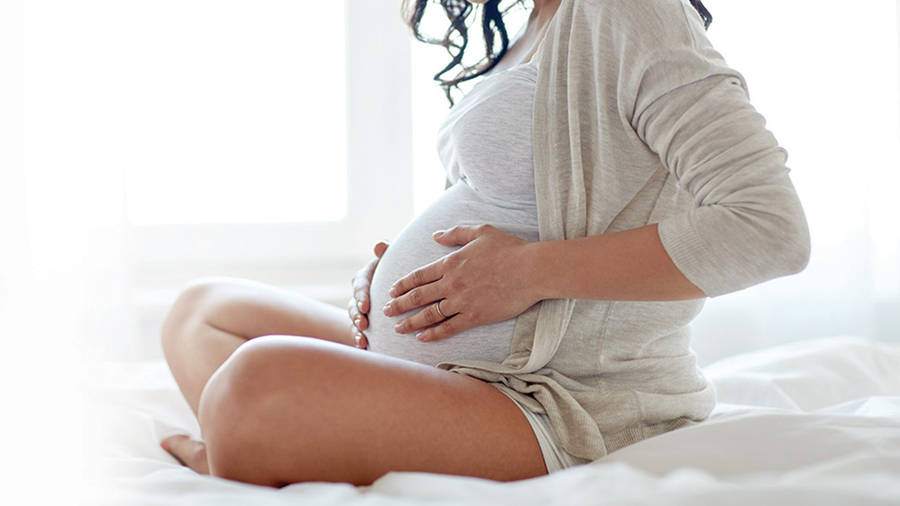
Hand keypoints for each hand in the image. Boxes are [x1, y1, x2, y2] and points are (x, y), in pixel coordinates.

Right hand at [348, 240, 388, 348]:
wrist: (397, 286)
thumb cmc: (393, 267)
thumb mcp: (390, 259)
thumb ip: (386, 252)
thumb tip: (381, 245)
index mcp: (364, 278)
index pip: (359, 285)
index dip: (361, 296)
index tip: (366, 306)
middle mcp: (358, 294)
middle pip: (353, 305)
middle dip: (356, 315)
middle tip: (363, 323)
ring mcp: (359, 310)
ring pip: (354, 320)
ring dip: (356, 330)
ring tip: (363, 339)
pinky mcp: (364, 322)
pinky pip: (359, 332)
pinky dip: (360, 340)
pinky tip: (364, 348)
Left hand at [383, 224, 539, 341]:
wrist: (531, 270)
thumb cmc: (509, 248)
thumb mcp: (480, 232)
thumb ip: (455, 233)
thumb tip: (435, 235)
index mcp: (451, 263)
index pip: (419, 276)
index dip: (403, 284)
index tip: (391, 290)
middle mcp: (452, 284)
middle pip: (418, 296)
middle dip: (399, 304)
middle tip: (386, 311)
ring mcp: (462, 302)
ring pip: (429, 314)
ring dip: (410, 322)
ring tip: (397, 328)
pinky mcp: (475, 316)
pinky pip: (449, 327)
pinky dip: (433, 334)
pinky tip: (422, 338)